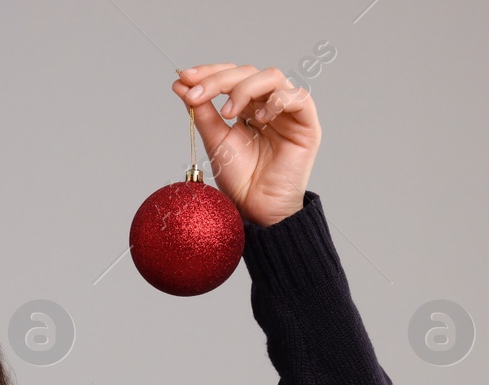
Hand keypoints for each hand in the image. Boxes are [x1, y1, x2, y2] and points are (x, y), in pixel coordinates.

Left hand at [172, 64, 320, 227]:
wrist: (256, 208)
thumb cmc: (239, 179)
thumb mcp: (215, 140)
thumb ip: (202, 111)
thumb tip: (181, 84)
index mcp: (248, 106)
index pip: (231, 76)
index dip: (209, 72)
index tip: (183, 77)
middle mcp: (268, 104)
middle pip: (248, 73)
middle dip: (219, 80)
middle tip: (196, 94)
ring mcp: (289, 111)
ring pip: (272, 77)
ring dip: (244, 89)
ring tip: (228, 114)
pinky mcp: (307, 124)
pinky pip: (298, 97)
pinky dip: (276, 100)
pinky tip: (260, 118)